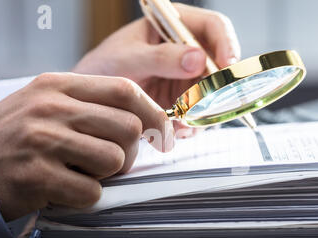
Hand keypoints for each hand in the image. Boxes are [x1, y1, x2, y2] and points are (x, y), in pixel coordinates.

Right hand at [0, 73, 173, 220]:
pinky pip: (92, 191)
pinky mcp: (37, 176)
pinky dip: (84, 197)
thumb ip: (91, 107)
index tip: (162, 135)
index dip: (153, 114)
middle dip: (129, 153)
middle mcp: (51, 107)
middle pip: (129, 127)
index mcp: (58, 85)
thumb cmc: (14, 140)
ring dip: (105, 175)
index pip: (125, 90)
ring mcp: (42, 140)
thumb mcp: (46, 106)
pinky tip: (62, 190)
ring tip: (78, 173)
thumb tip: (146, 123)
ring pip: (115, 159)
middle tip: (109, 163)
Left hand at [73, 3, 240, 137]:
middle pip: (219, 63)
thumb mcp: (127, 59)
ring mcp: (186, 77)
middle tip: (211, 103)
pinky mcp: (184, 101)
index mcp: (174, 26)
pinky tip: (179, 130)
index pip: (213, 27)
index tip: (227, 66)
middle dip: (219, 85)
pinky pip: (201, 112)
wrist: (90, 99)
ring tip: (187, 123)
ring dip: (206, 109)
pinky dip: (194, 123)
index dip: (226, 44)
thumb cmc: (103, 68)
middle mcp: (186, 51)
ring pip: (214, 92)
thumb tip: (198, 58)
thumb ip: (160, 57)